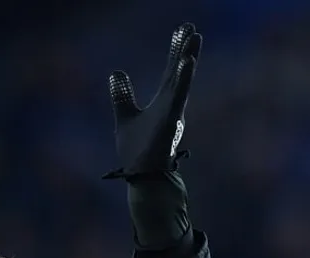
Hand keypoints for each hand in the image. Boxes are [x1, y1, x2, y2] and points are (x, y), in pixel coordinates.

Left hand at [102, 23, 201, 180]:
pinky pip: (177, 100)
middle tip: (191, 27)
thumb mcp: (125, 117)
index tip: (184, 29)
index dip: (176, 50)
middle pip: (179, 72)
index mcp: (162, 102)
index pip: (171, 70)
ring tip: (193, 39)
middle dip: (185, 49)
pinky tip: (186, 64)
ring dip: (187, 61)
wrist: (144, 178)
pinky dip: (182, 82)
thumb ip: (122, 95)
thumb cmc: (138, 152)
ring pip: (181, 83)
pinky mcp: (169, 125)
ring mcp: (172, 115)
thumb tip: (116, 72)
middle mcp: (171, 105)